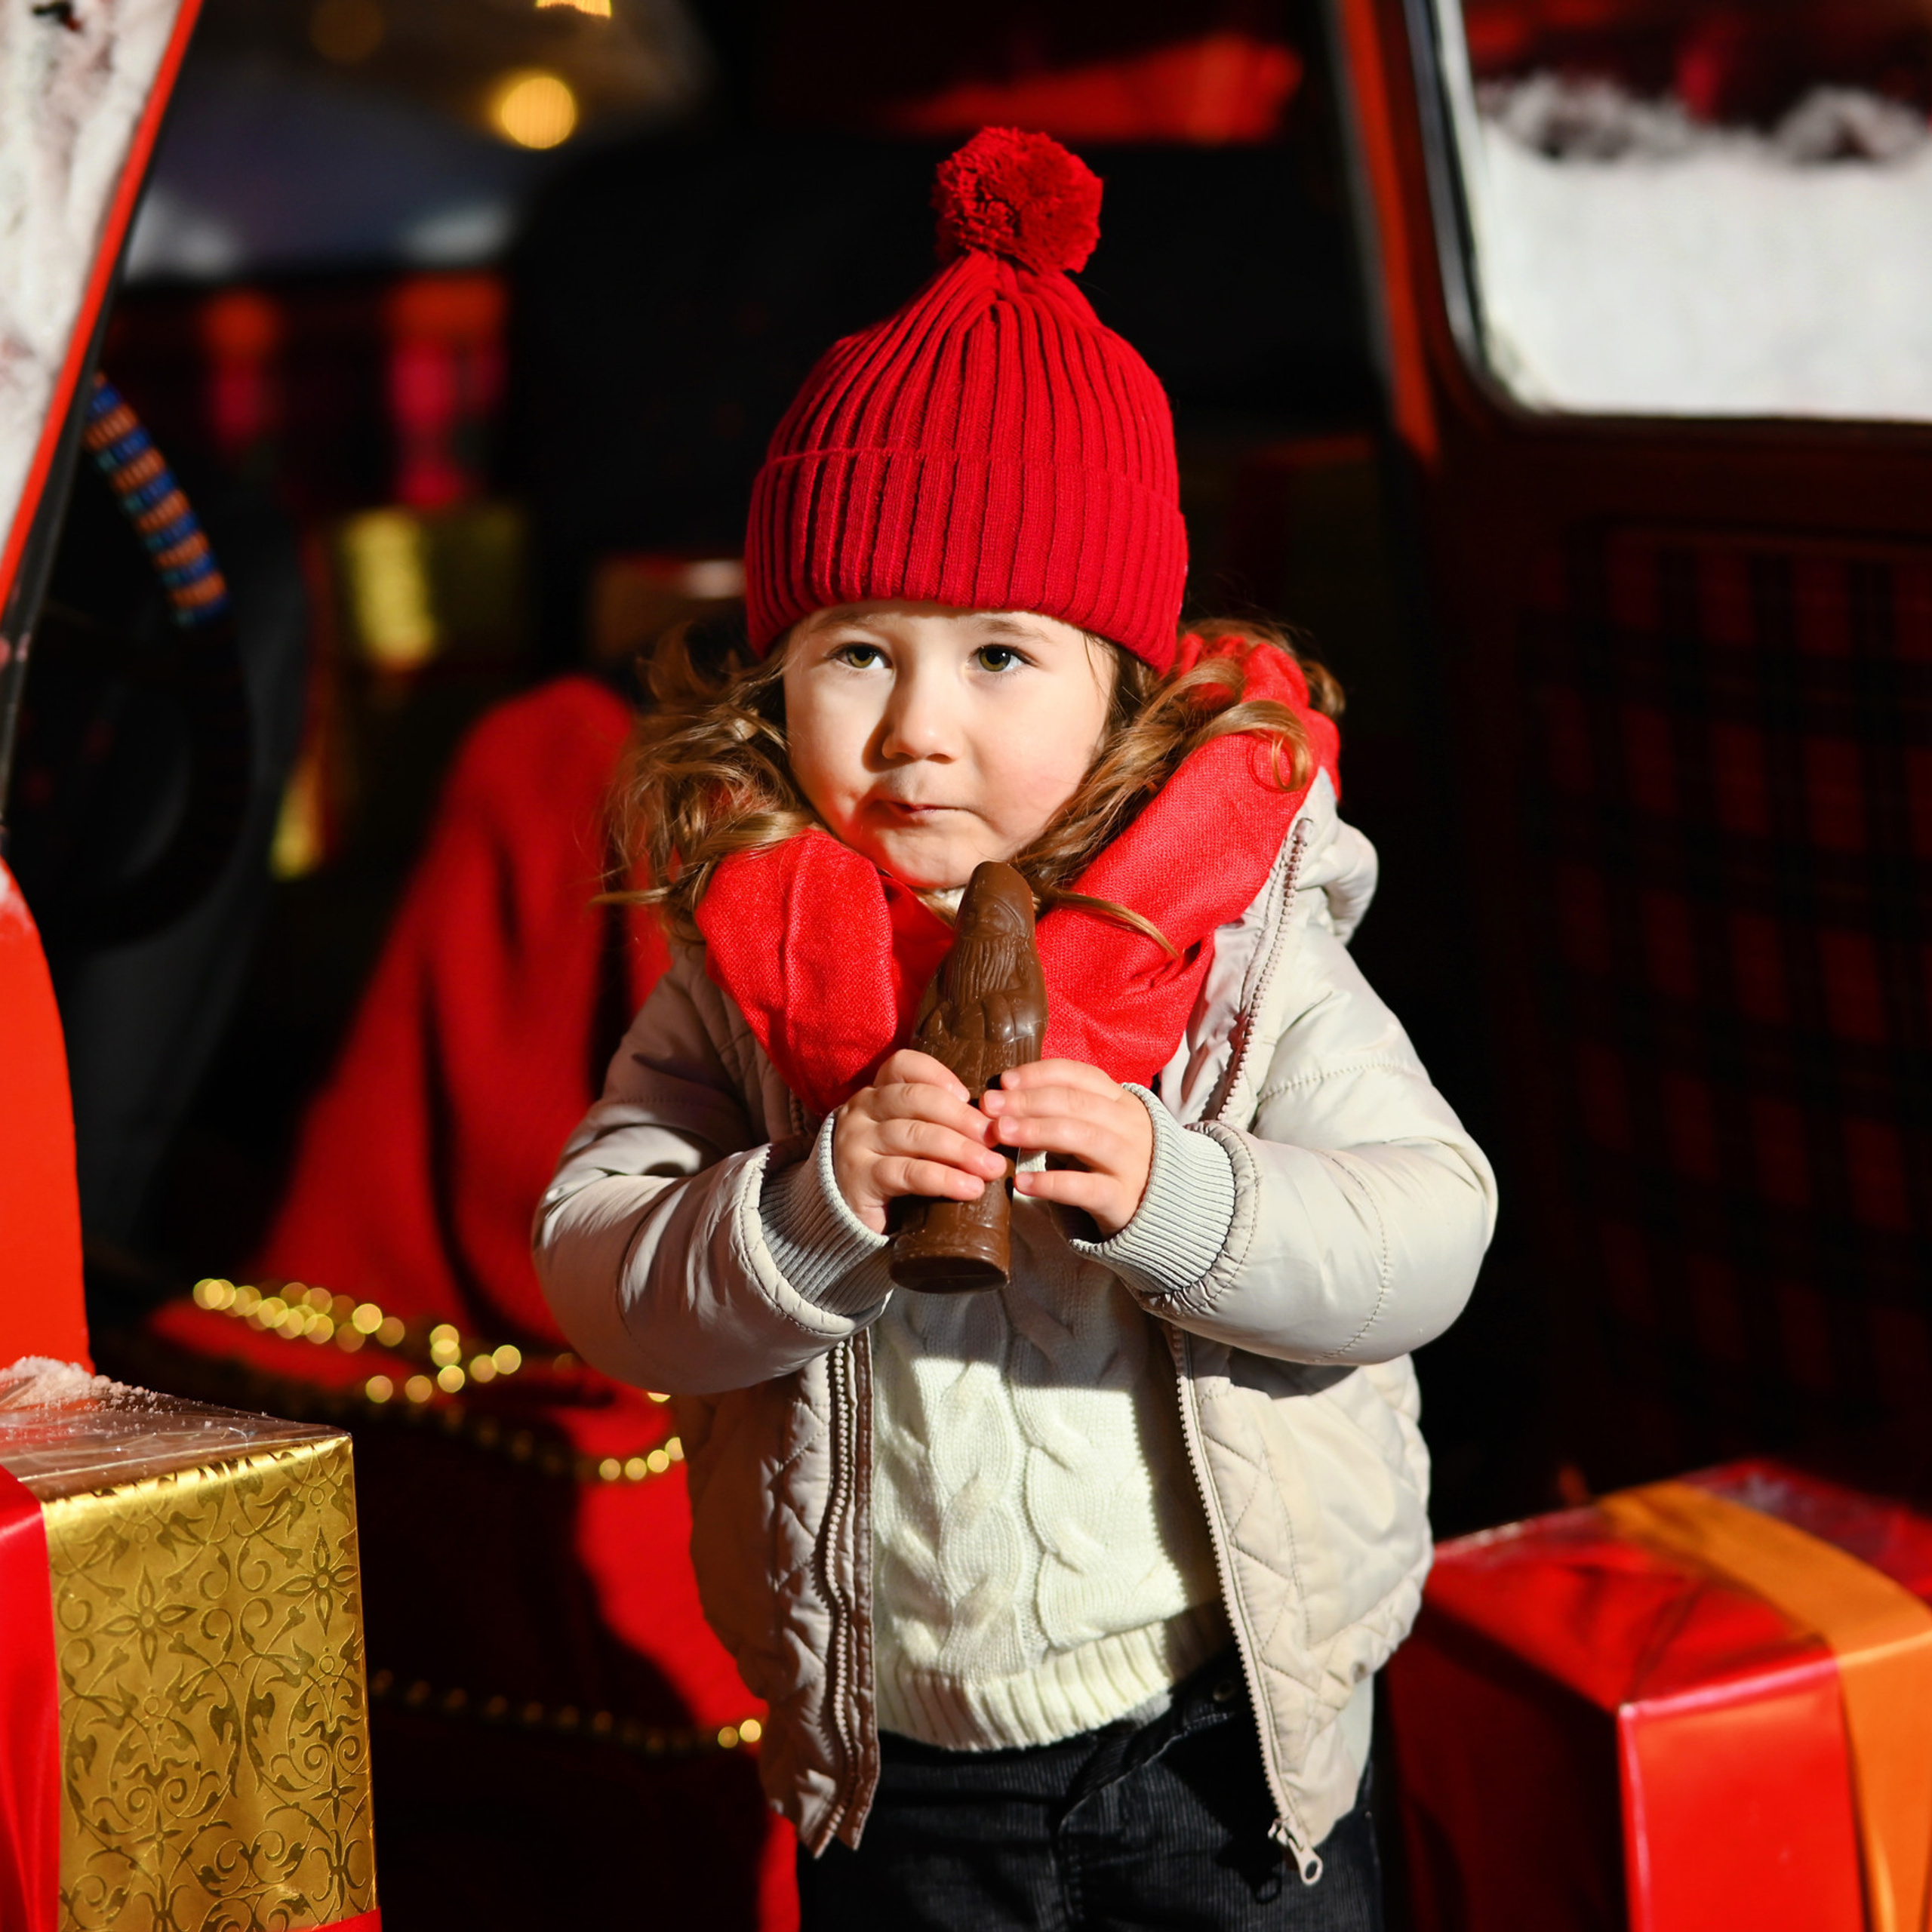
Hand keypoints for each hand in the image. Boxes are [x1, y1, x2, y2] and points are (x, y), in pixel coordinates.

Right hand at [833, 1049, 1004, 1233]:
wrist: (841, 1215)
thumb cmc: (888, 1169)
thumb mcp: (908, 1137)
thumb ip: (935, 1122)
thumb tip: (992, 1124)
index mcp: (876, 1092)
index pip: (904, 1065)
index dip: (939, 1074)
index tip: (970, 1096)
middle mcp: (862, 1110)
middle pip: (916, 1099)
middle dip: (962, 1117)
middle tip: (994, 1136)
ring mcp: (856, 1142)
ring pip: (915, 1135)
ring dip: (960, 1151)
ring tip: (991, 1167)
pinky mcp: (859, 1177)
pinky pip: (908, 1172)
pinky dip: (944, 1179)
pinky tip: (969, 1188)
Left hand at [981, 1060, 1153, 1238]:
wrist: (1158, 1210)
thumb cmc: (1110, 1162)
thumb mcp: (1095, 1128)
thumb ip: (1060, 1112)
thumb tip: (1003, 1098)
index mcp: (1122, 1101)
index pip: (1079, 1075)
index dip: (1039, 1074)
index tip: (1004, 1080)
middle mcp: (1131, 1126)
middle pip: (1077, 1103)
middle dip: (1028, 1101)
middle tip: (990, 1106)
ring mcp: (1131, 1162)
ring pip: (1084, 1137)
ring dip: (1037, 1131)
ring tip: (1000, 1133)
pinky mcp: (1123, 1199)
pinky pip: (1086, 1188)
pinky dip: (1051, 1183)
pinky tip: (1021, 1182)